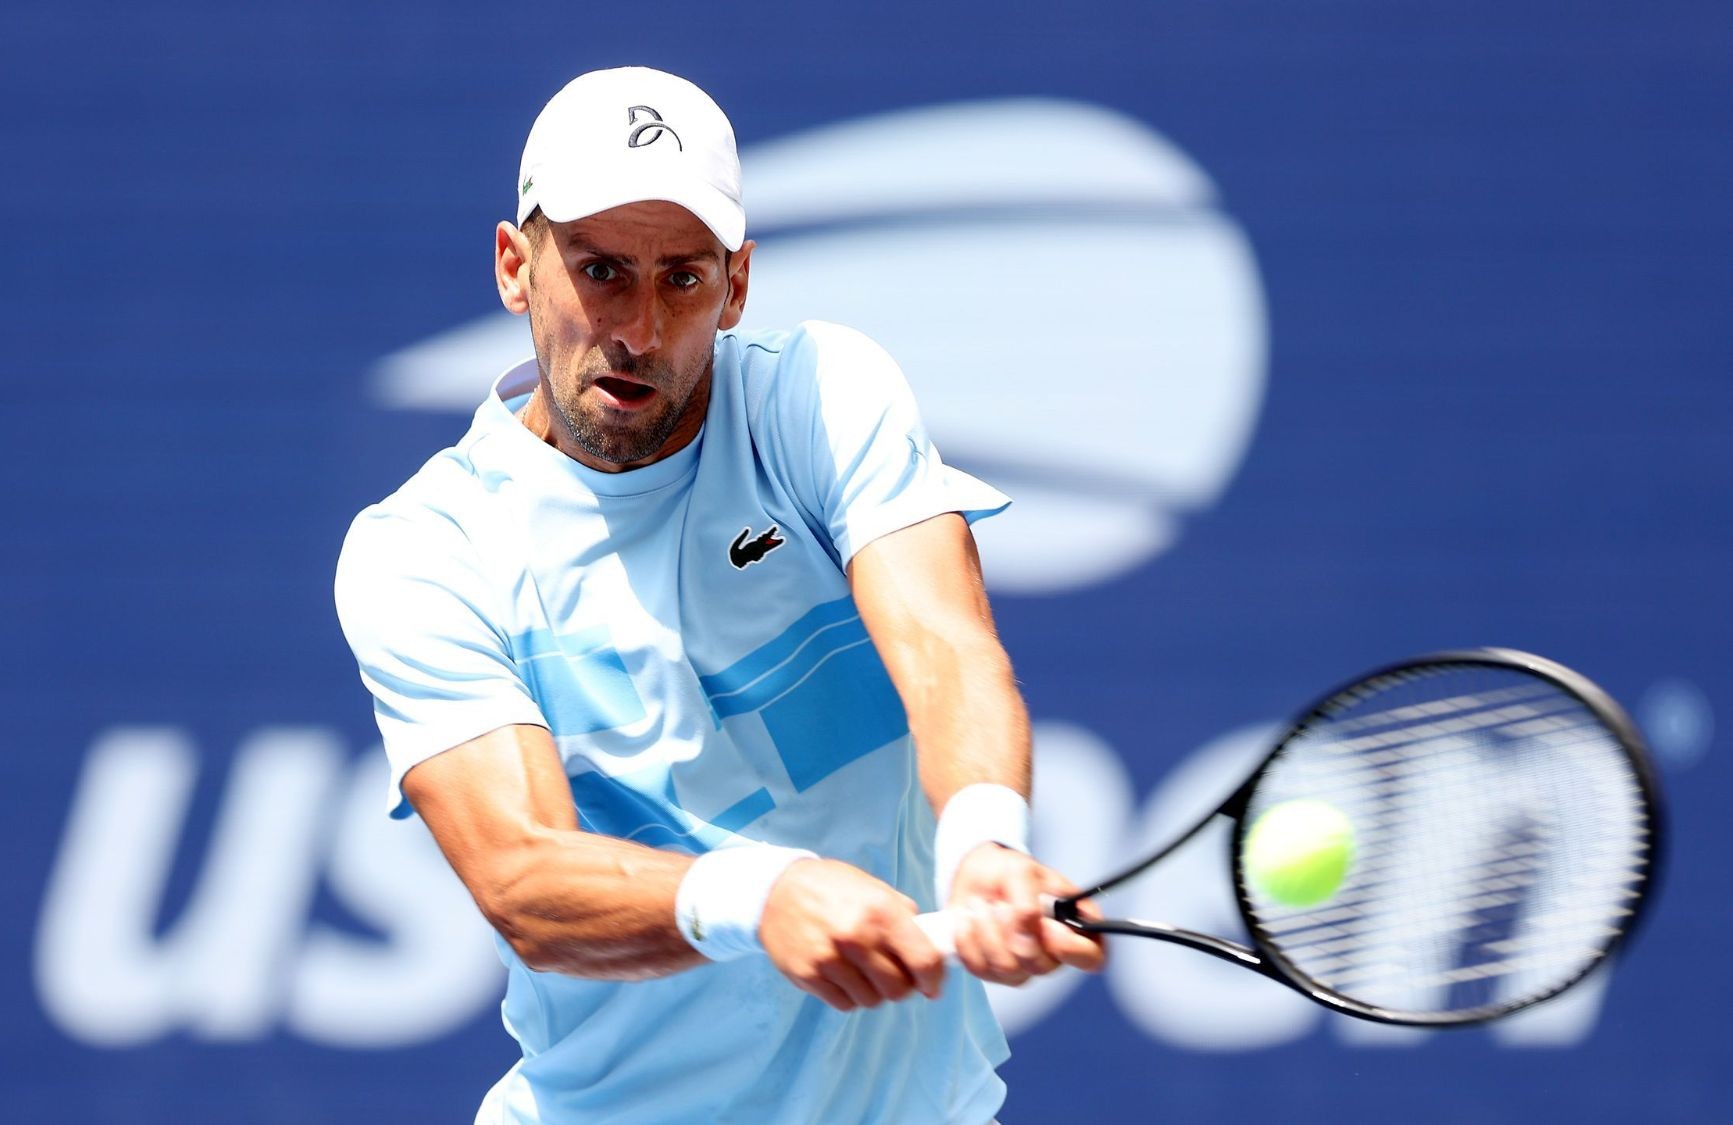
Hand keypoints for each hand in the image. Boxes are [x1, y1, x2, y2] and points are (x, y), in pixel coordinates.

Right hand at [760, 858, 946, 1011]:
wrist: (776, 890)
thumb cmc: (831, 887)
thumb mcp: (873, 888)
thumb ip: (903, 916)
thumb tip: (930, 945)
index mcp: (880, 912)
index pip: (924, 961)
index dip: (934, 980)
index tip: (932, 985)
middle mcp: (856, 938)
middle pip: (898, 989)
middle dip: (902, 986)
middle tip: (894, 975)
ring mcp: (829, 959)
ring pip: (871, 1001)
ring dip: (874, 992)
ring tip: (864, 972)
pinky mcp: (808, 976)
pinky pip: (844, 1004)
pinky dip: (850, 996)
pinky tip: (844, 976)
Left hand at [946, 845, 1106, 985]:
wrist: (976, 876)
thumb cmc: (1009, 872)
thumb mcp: (1022, 872)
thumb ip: (1028, 900)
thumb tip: (1028, 929)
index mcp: (1074, 929)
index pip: (1092, 957)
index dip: (1074, 950)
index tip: (1050, 927)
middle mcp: (1052, 954)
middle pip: (1041, 966)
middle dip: (1015, 931)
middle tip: (1002, 904)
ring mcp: (1022, 966)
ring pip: (1008, 969)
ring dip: (988, 931)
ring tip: (982, 905)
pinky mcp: (992, 971)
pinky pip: (980, 968)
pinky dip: (968, 939)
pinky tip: (969, 919)